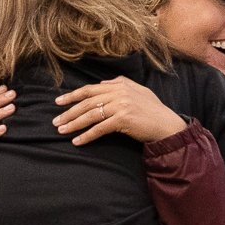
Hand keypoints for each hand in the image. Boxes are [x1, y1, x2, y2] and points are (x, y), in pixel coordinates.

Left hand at [53, 76, 186, 145]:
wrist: (168, 125)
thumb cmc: (154, 110)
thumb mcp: (138, 91)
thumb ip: (120, 84)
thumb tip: (101, 83)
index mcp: (120, 85)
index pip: (90, 89)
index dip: (72, 95)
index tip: (59, 102)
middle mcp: (119, 93)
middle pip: (87, 102)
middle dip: (68, 112)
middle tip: (56, 121)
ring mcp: (121, 106)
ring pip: (90, 115)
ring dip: (73, 123)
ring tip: (61, 130)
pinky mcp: (123, 120)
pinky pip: (100, 128)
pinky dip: (87, 136)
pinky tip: (77, 141)